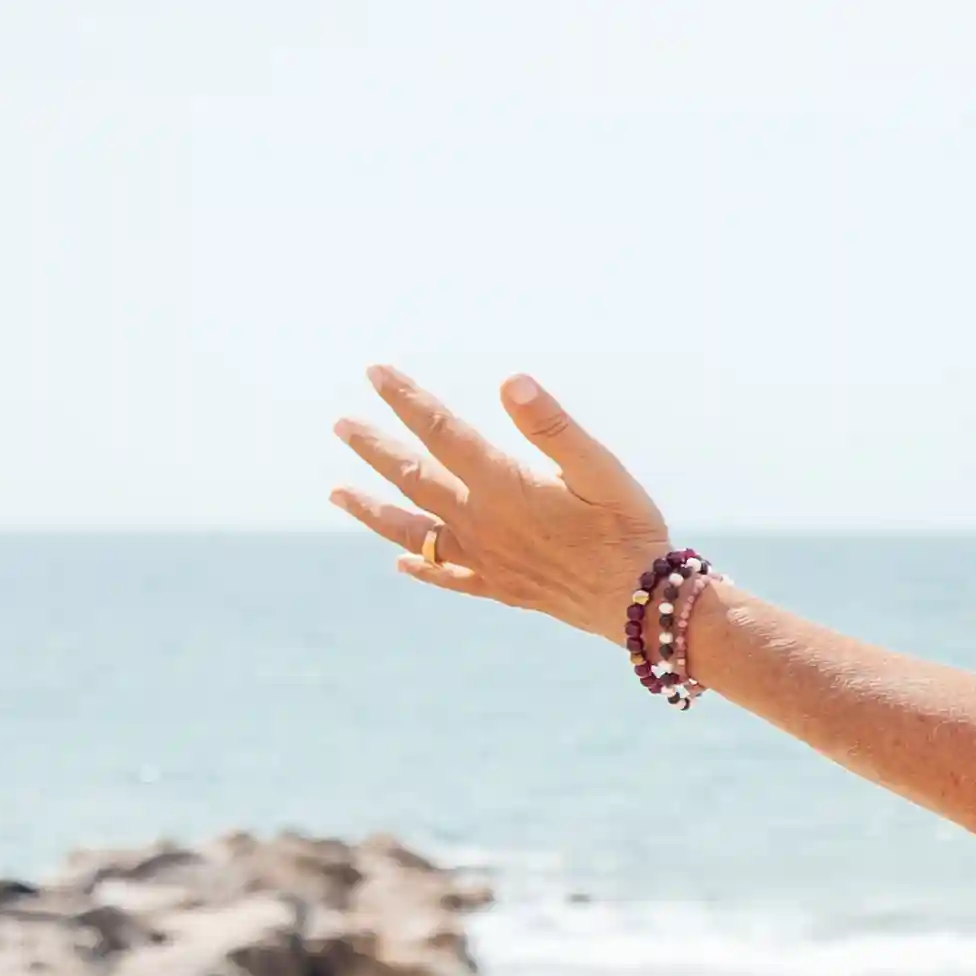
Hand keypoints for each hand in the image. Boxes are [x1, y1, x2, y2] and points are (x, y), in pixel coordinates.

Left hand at [328, 368, 673, 642]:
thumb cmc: (628, 529)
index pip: (442, 432)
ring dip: (371, 509)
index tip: (376, 372)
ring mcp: (484, 558)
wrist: (640, 603)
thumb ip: (552, 426)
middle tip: (341, 425)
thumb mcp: (601, 468)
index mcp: (503, 485)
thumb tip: (510, 381)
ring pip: (412, 530)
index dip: (408, 400)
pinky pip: (446, 576)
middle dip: (375, 447)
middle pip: (413, 477)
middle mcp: (481, 522)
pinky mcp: (499, 586)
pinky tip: (401, 562)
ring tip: (336, 493)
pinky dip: (420, 566)